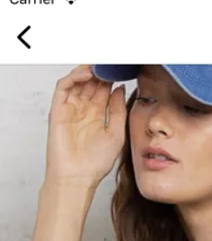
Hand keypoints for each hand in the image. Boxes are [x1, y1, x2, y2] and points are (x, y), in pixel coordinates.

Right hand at [44, 64, 126, 188]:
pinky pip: (64, 87)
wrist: (77, 178)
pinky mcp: (58, 110)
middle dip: (102, 72)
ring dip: (89, 71)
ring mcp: (71, 109)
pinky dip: (74, 76)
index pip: (104, 90)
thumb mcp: (116, 134)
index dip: (113, 79)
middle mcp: (84, 111)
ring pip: (78, 82)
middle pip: (92, 83)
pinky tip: (87, 73)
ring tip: (101, 65)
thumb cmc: (94, 164)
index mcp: (97, 116)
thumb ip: (118, 110)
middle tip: (112, 62)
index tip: (123, 69)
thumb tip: (121, 88)